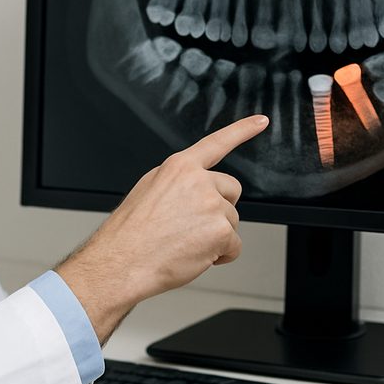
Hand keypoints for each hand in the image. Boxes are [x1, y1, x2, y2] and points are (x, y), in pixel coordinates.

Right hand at [56, 114, 268, 343]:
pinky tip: (195, 256)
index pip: (217, 142)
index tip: (261, 121)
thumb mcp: (149, 190)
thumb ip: (179, 182)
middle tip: (193, 225)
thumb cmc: (131, 233)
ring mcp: (212, 205)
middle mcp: (198, 181)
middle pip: (231, 191)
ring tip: (184, 243)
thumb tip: (198, 188)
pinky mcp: (221, 231)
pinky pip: (234, 246)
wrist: (121, 262)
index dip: (243, 130)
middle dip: (220, 209)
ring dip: (215, 236)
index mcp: (179, 167)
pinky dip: (220, 256)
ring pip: (231, 221)